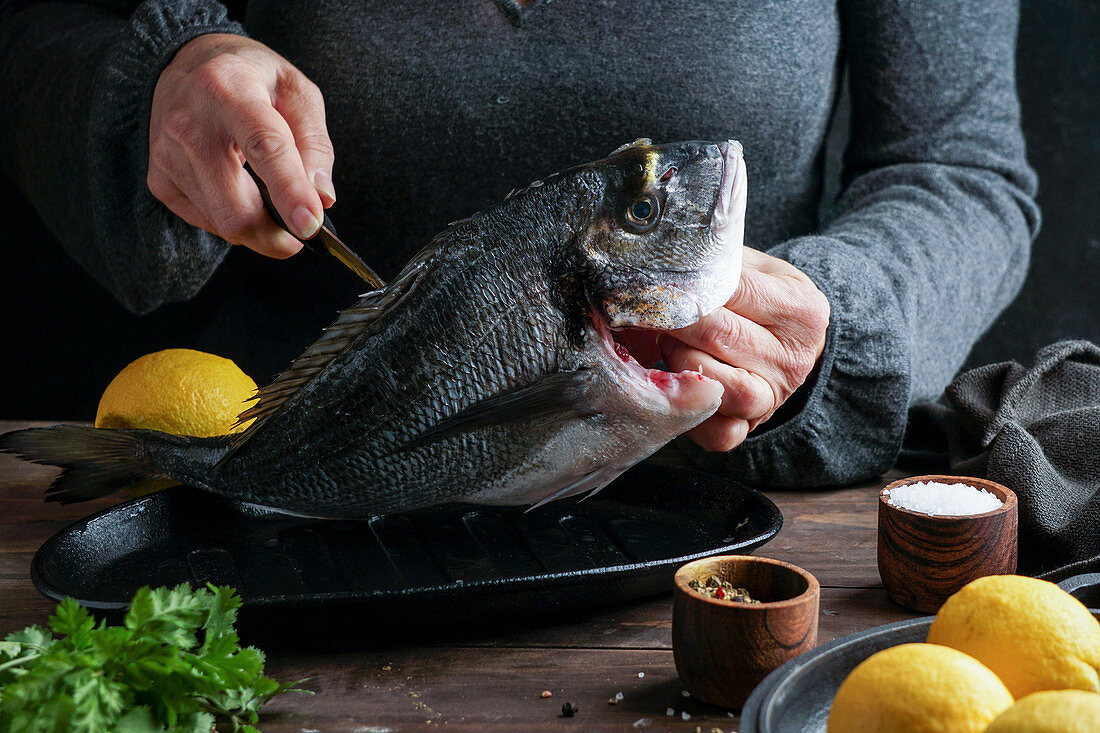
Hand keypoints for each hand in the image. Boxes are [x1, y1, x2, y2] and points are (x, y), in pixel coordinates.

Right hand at [148, 34, 334, 257]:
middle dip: (277, 236)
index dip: (290, 191)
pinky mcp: (158, 179)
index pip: (264, 147)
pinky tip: (241, 192)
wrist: (187, 65)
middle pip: (236, 207)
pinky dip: (234, 220)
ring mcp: (167, 154)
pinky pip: (207, 222)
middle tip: (303, 232)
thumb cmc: (252, 80)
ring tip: (274, 203)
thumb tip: (322, 198)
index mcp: (229, 88)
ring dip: (260, 229)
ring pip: (223, 223)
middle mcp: (189, 122)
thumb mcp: (297, 93)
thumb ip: (315, 145)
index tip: (311, 226)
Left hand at [659, 247, 829, 450]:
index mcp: (800, 310)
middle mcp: (794, 358)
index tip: (653, 278)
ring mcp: (774, 397)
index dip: (685, 284)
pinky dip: (689, 412)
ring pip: (716, 386)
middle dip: (672, 319)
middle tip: (648, 308)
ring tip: (668, 343)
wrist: (786, 340)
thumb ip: (717, 260)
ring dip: (678, 361)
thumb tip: (662, 253)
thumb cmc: (758, 296)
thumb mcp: (753, 267)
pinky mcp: (751, 426)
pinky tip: (677, 386)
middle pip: (715, 334)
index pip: (731, 290)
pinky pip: (718, 432)